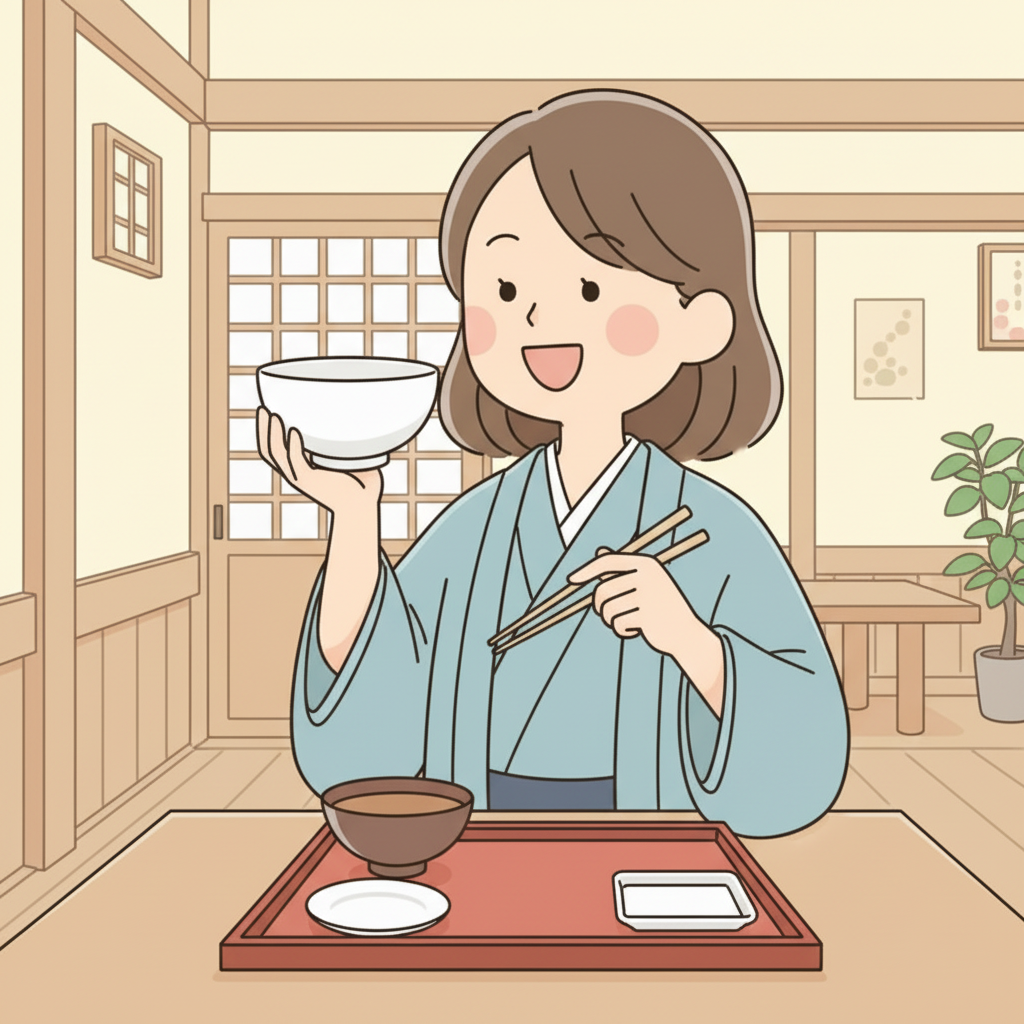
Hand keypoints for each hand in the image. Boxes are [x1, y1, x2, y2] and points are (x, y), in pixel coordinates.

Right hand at [257, 407, 381, 515]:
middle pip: (269, 451)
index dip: (268, 433)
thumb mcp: (350, 459)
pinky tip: (294, 432)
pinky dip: (294, 447)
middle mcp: (297, 473)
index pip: (277, 450)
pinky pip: (296, 463)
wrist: (362, 507)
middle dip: (263, 430)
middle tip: (262, 409)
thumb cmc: (360, 486)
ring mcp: (302, 478)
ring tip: (275, 416)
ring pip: (277, 455)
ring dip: (273, 435)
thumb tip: (363, 419)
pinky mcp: (311, 482)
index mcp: (302, 469)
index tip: (269, 412)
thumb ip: (350, 442)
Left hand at [568, 548, 724, 716]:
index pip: (607, 562)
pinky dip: (621, 630)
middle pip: (603, 589)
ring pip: (608, 608)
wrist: (686, 633)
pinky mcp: (647, 616)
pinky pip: (617, 623)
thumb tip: (600, 551)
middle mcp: (647, 576)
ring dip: (611, 620)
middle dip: (600, 605)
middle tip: (610, 614)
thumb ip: (622, 569)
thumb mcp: (645, 583)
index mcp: (646, 564)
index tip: (571, 580)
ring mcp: (648, 595)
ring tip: (625, 622)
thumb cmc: (661, 606)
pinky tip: (634, 631)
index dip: (586, 570)